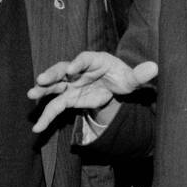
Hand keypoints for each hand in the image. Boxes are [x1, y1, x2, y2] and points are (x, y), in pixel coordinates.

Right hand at [27, 51, 156, 132]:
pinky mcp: (68, 98)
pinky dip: (46, 117)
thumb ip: (140, 75)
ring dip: (42, 90)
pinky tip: (37, 127)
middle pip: (62, 69)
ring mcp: (71, 84)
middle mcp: (78, 70)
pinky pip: (55, 107)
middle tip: (42, 79)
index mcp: (94, 60)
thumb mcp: (132, 78)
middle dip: (52, 74)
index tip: (73, 69)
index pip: (84, 59)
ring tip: (31, 95)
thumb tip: (155, 67)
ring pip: (54, 86)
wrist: (114, 87)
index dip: (78, 62)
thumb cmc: (121, 78)